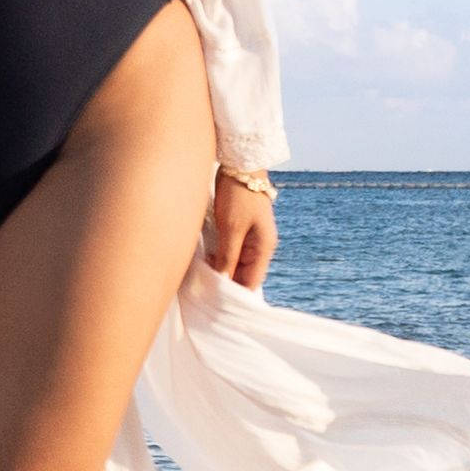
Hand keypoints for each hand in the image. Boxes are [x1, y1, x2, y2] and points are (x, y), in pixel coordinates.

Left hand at [199, 170, 274, 289]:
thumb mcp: (231, 229)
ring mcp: (252, 237)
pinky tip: (208, 258)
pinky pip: (233, 250)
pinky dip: (221, 256)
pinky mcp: (242, 229)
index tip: (220, 304)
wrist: (239, 166)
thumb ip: (228, 257)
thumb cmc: (238, 196)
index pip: (252, 281)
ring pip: (237, 263)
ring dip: (223, 269)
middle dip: (228, 282)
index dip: (238, 294)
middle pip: (245, 274)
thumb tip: (225, 281)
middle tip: (207, 292)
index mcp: (264, 248)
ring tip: (205, 276)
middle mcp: (261, 245)